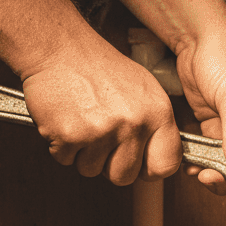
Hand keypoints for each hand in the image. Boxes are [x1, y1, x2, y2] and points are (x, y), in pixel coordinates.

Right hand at [21, 42, 181, 183]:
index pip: (166, 164)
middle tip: (101, 139)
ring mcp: (101, 131)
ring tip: (83, 123)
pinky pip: (66, 160)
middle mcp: (132, 123)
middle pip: (124, 176)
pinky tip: (67, 121)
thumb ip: (153, 125)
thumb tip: (157, 160)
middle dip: (109, 164)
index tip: (141, 166)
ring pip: (92, 170)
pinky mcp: (70, 136)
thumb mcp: (143, 89)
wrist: (59, 48)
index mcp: (157, 112)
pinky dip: (62, 146)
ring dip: (83, 154)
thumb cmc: (97, 66)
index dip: (150, 170)